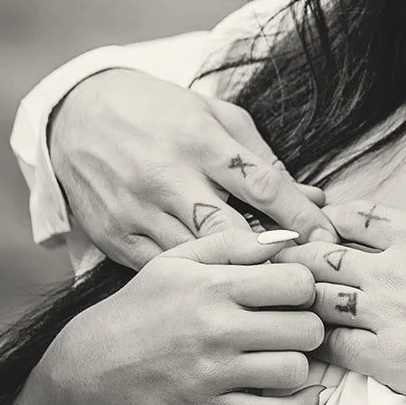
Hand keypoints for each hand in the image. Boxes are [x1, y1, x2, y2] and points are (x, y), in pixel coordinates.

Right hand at [48, 228, 326, 404]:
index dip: (304, 284)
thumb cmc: (143, 304)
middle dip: (308, 323)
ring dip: (299, 361)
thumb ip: (235, 242)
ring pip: (296, 370)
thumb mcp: (179, 260)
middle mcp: (217, 331)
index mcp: (214, 288)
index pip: (298, 283)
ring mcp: (214, 375)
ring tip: (283, 351)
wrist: (94, 365)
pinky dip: (297, 403)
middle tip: (293, 322)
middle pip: (306, 329)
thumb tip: (290, 238)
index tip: (291, 290)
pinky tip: (300, 389)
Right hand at [49, 68, 336, 266]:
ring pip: (197, 259)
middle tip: (306, 276)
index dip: (301, 216)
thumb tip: (312, 196)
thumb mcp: (217, 116)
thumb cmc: (161, 113)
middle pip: (231, 231)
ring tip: (273, 291)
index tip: (328, 240)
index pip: (263, 185)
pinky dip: (194, 282)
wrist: (77, 116)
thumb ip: (263, 157)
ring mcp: (137, 211)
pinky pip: (164, 268)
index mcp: (201, 141)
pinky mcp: (114, 237)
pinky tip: (221, 290)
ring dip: (237, 277)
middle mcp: (168, 178)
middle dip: (272, 257)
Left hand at [271, 174, 405, 404]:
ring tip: (279, 295)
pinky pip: (335, 345)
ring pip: (321, 296)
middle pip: (325, 253)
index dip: (329, 214)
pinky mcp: (386, 354)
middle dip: (296, 252)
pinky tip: (304, 340)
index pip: (357, 216)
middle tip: (275, 256)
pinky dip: (315, 341)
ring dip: (297, 294)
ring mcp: (384, 311)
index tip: (313, 217)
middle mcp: (391, 268)